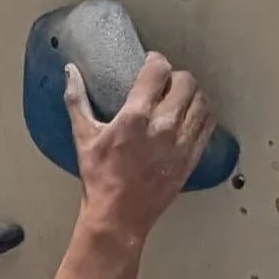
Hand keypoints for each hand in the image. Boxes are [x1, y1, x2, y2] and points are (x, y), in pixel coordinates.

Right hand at [66, 53, 214, 242]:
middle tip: (165, 83)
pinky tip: (191, 116)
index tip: (150, 63)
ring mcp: (181, 143)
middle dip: (175, 76)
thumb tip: (70, 72)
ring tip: (180, 98)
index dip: (156, 61)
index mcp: (136, 117)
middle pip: (185, 82)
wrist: (118, 217)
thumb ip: (77, 100)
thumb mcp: (84, 137)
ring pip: (201, 101)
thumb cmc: (100, 179)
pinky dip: (203, 115)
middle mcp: (163, 126)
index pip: (158, 70)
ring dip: (192, 94)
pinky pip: (208, 126)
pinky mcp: (191, 159)